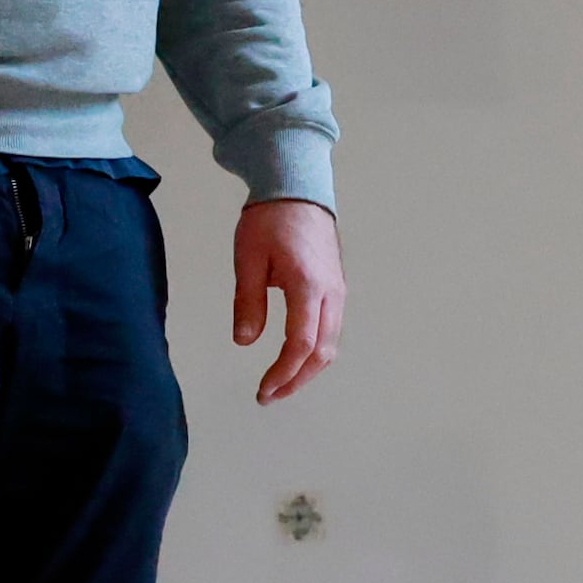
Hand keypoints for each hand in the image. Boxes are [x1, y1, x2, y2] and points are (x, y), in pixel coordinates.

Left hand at [232, 199, 342, 403]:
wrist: (298, 187)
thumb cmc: (270, 218)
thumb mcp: (248, 259)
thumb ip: (248, 302)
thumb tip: (244, 341)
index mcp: (308, 286)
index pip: (300, 344)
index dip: (283, 373)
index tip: (263, 389)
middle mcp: (331, 292)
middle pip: (323, 352)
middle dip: (297, 380)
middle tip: (270, 395)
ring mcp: (338, 290)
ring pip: (331, 343)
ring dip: (308, 368)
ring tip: (280, 382)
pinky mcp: (336, 286)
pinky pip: (331, 328)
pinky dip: (315, 350)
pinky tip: (294, 356)